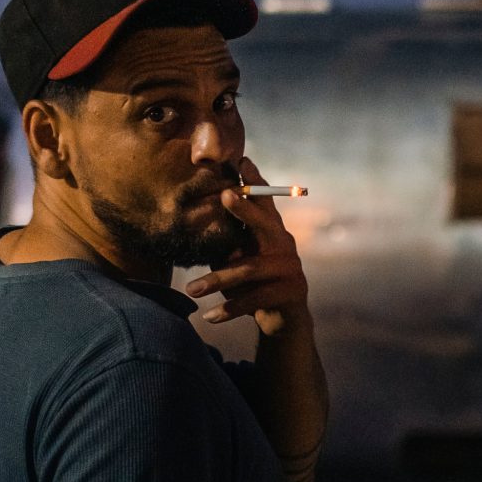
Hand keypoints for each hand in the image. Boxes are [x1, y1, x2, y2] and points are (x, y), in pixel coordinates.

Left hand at [187, 157, 311, 335]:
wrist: (283, 321)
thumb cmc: (254, 284)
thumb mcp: (239, 259)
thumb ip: (227, 241)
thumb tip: (195, 218)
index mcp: (272, 231)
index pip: (264, 202)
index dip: (254, 181)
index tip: (241, 160)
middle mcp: (284, 244)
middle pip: (264, 223)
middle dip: (245, 209)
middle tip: (225, 196)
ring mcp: (290, 268)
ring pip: (249, 270)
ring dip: (217, 279)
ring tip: (191, 289)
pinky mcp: (290, 293)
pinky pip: (254, 300)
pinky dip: (229, 310)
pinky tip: (209, 317)